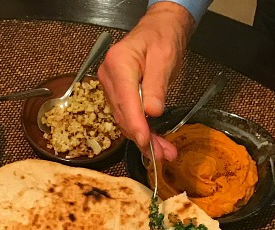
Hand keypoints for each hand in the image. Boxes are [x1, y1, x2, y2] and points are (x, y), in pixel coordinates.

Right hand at [98, 2, 194, 160]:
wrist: (158, 29)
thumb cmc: (161, 37)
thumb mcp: (164, 57)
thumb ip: (157, 85)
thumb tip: (152, 112)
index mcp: (118, 64)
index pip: (126, 101)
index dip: (136, 125)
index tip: (146, 141)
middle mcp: (109, 77)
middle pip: (125, 116)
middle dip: (143, 138)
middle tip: (163, 154)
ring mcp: (111, 88)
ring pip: (126, 121)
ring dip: (144, 139)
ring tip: (163, 153)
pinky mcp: (117, 96)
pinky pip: (128, 118)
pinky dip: (142, 131)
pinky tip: (154, 143)